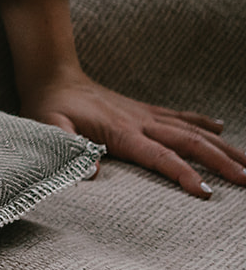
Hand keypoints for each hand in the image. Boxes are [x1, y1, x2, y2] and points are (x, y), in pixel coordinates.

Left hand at [0, 0, 245, 197]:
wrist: (51, 76)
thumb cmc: (48, 106)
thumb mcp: (48, 127)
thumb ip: (67, 148)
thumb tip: (90, 173)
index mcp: (121, 132)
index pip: (160, 157)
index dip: (184, 175)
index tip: (207, 193)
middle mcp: (141, 122)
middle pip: (190, 143)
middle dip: (221, 162)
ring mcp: (145, 114)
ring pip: (193, 130)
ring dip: (222, 146)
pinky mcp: (143, 109)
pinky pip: (179, 116)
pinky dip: (202, 122)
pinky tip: (221, 129)